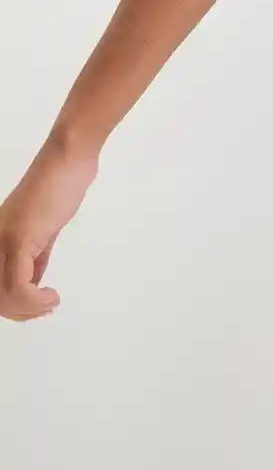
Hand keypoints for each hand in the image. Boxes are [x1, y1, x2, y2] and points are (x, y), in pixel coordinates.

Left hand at [0, 139, 98, 321]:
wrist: (69, 158)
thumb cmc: (60, 185)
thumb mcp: (43, 228)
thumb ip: (35, 254)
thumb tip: (34, 280)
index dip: (14, 307)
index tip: (39, 308)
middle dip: (22, 312)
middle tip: (45, 307)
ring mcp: (4, 238)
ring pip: (5, 295)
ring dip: (30, 309)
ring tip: (50, 302)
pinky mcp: (20, 236)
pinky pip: (19, 285)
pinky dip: (36, 300)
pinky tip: (52, 295)